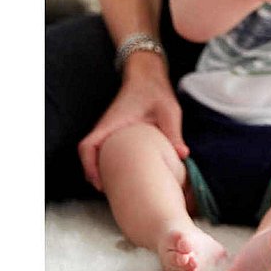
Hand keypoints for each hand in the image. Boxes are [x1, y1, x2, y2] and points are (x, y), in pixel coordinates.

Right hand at [77, 54, 187, 190]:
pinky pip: (105, 150)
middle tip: (111, 193)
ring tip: (117, 188)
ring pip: (96, 154)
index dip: (89, 166)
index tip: (100, 183)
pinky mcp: (115, 132)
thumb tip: (183, 155)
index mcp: (113, 123)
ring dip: (101, 170)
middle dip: (95, 176)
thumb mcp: (169, 111)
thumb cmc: (156, 93)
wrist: (148, 77)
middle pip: (89, 156)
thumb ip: (174, 132)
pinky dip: (109, 162)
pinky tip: (124, 173)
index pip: (88, 145)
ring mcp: (109, 131)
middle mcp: (106, 128)